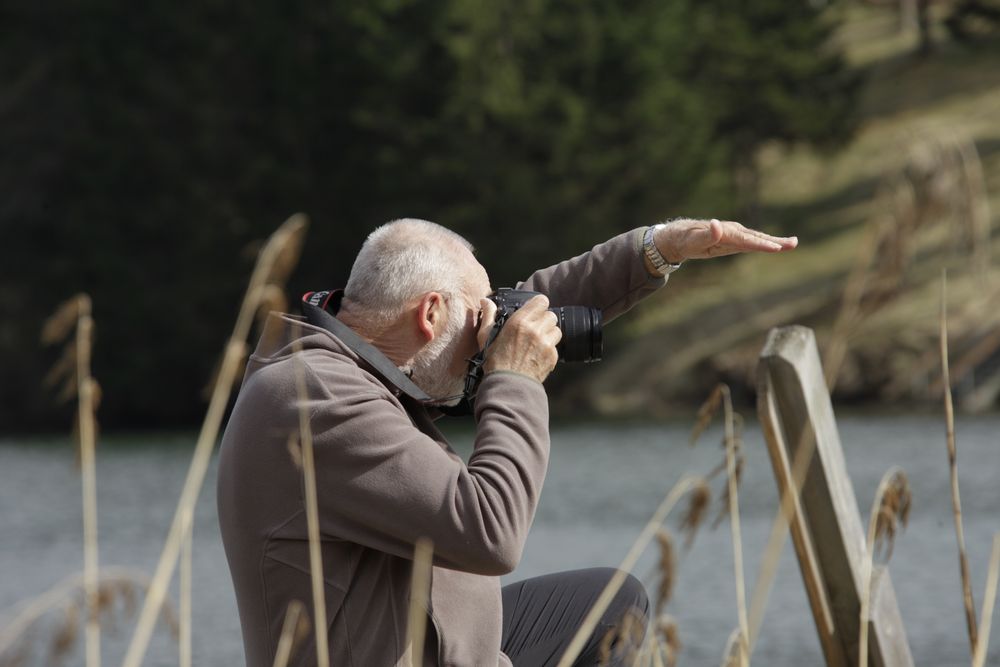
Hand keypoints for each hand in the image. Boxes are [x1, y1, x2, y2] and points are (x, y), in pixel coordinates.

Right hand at [482, 295, 560, 383]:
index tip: (533, 310)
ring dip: (549, 333)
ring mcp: (546, 343)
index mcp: (519, 322)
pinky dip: (549, 348)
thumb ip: (488, 315)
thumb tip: (486, 301)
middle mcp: (535, 330)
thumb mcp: (485, 336)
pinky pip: (556, 346)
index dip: (538, 305)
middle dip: (543, 320)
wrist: (508, 385)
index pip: (541, 301)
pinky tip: (538, 354)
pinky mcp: (553, 356)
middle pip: (551, 315)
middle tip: (534, 328)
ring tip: (538, 341)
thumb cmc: (494, 362)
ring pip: (556, 330)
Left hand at [654, 219, 797, 263]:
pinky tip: (775, 245)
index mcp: (726, 232)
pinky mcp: (733, 239)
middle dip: (775, 241)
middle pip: (757, 237)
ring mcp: (734, 234)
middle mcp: (733, 231)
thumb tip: (717, 224)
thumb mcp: (693, 241)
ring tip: (792, 244)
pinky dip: (764, 243)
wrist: (678, 236)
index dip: (761, 244)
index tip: (776, 248)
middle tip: (794, 244)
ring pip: (757, 238)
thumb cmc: (685, 239)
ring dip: (774, 241)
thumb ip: (707, 235)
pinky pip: (752, 241)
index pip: (746, 240)